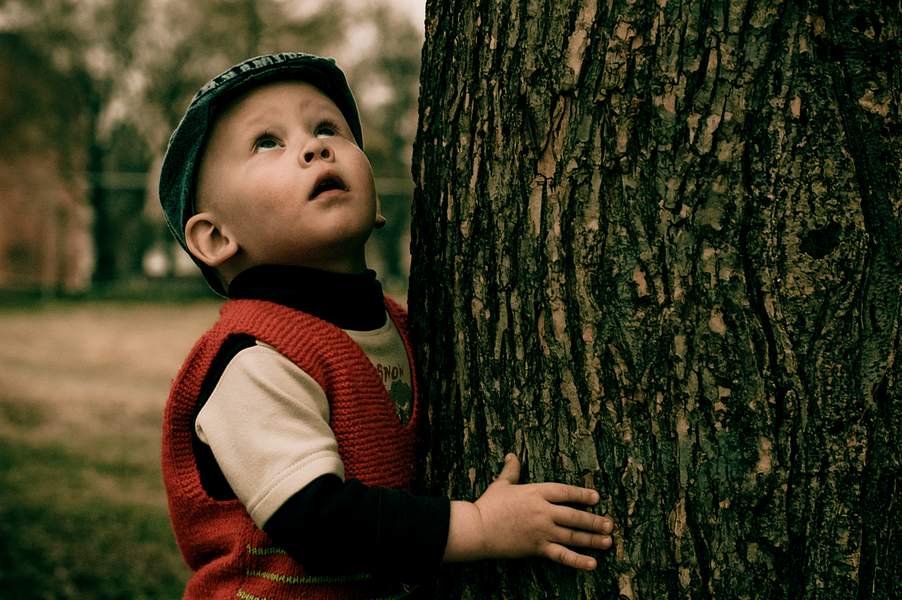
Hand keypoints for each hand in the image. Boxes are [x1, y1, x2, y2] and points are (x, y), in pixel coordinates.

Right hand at [444, 453, 613, 568]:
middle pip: (575, 515)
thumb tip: (512, 455)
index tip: (596, 497)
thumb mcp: (501, 484)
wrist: (478, 528)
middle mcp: (543, 511)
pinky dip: (578, 560)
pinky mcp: (538, 548)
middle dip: (594, 520)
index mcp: (536, 492)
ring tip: (608, 541)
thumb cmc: (488, 505)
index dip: (582, 494)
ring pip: (573, 535)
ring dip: (592, 539)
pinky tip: (592, 563)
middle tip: (609, 524)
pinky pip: (562, 555)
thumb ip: (511, 470)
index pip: (565, 492)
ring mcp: (542, 530)